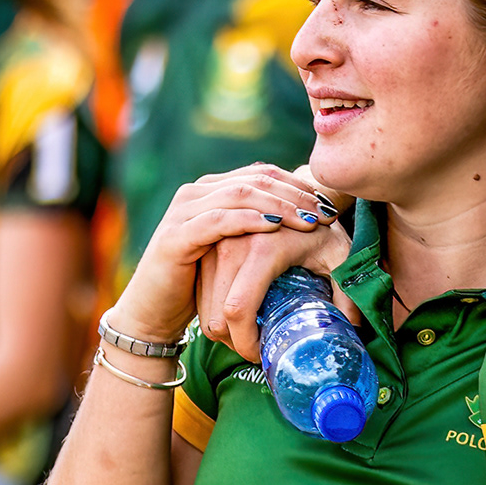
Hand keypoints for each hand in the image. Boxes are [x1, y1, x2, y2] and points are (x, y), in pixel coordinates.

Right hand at [111, 165, 338, 347]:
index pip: (265, 173)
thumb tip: (312, 225)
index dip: (301, 185)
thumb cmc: (201, 283)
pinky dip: (249, 221)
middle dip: (297, 195)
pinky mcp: (177, 235)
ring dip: (281, 206)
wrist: (154, 311)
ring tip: (310, 221)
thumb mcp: (237, 251)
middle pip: (257, 179)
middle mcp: (198, 192)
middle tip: (327, 213)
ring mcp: (185, 210)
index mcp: (214, 189)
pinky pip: (218, 220)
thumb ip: (261, 230)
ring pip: (241, 195)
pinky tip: (274, 228)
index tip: (331, 205)